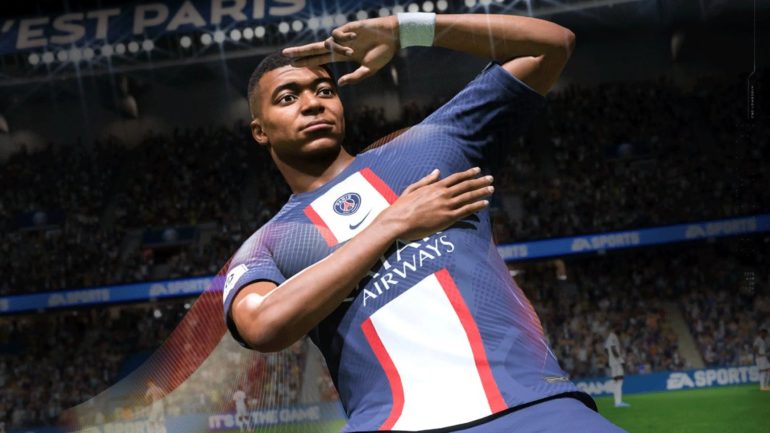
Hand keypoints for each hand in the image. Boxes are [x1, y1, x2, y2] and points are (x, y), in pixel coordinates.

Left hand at [282, 16, 398, 86]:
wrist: (392, 36)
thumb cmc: (382, 53)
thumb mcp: (369, 70)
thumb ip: (355, 77)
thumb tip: (340, 84)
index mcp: (344, 55)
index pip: (321, 59)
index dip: (307, 61)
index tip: (293, 64)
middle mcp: (340, 45)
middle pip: (315, 48)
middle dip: (300, 51)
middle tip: (284, 54)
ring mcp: (343, 36)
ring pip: (329, 43)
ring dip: (338, 48)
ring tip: (354, 50)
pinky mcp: (347, 27)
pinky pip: (337, 34)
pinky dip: (344, 38)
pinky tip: (356, 37)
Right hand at [376, 167, 492, 240]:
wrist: (398, 221)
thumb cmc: (402, 206)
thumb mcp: (412, 189)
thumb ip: (426, 180)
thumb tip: (437, 171)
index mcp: (435, 186)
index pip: (456, 177)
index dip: (469, 173)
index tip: (478, 170)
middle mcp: (443, 194)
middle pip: (466, 185)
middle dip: (480, 181)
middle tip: (491, 178)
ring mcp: (446, 206)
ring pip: (469, 196)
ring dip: (482, 192)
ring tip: (492, 189)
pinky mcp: (447, 218)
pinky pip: (466, 210)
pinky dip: (477, 206)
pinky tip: (485, 203)